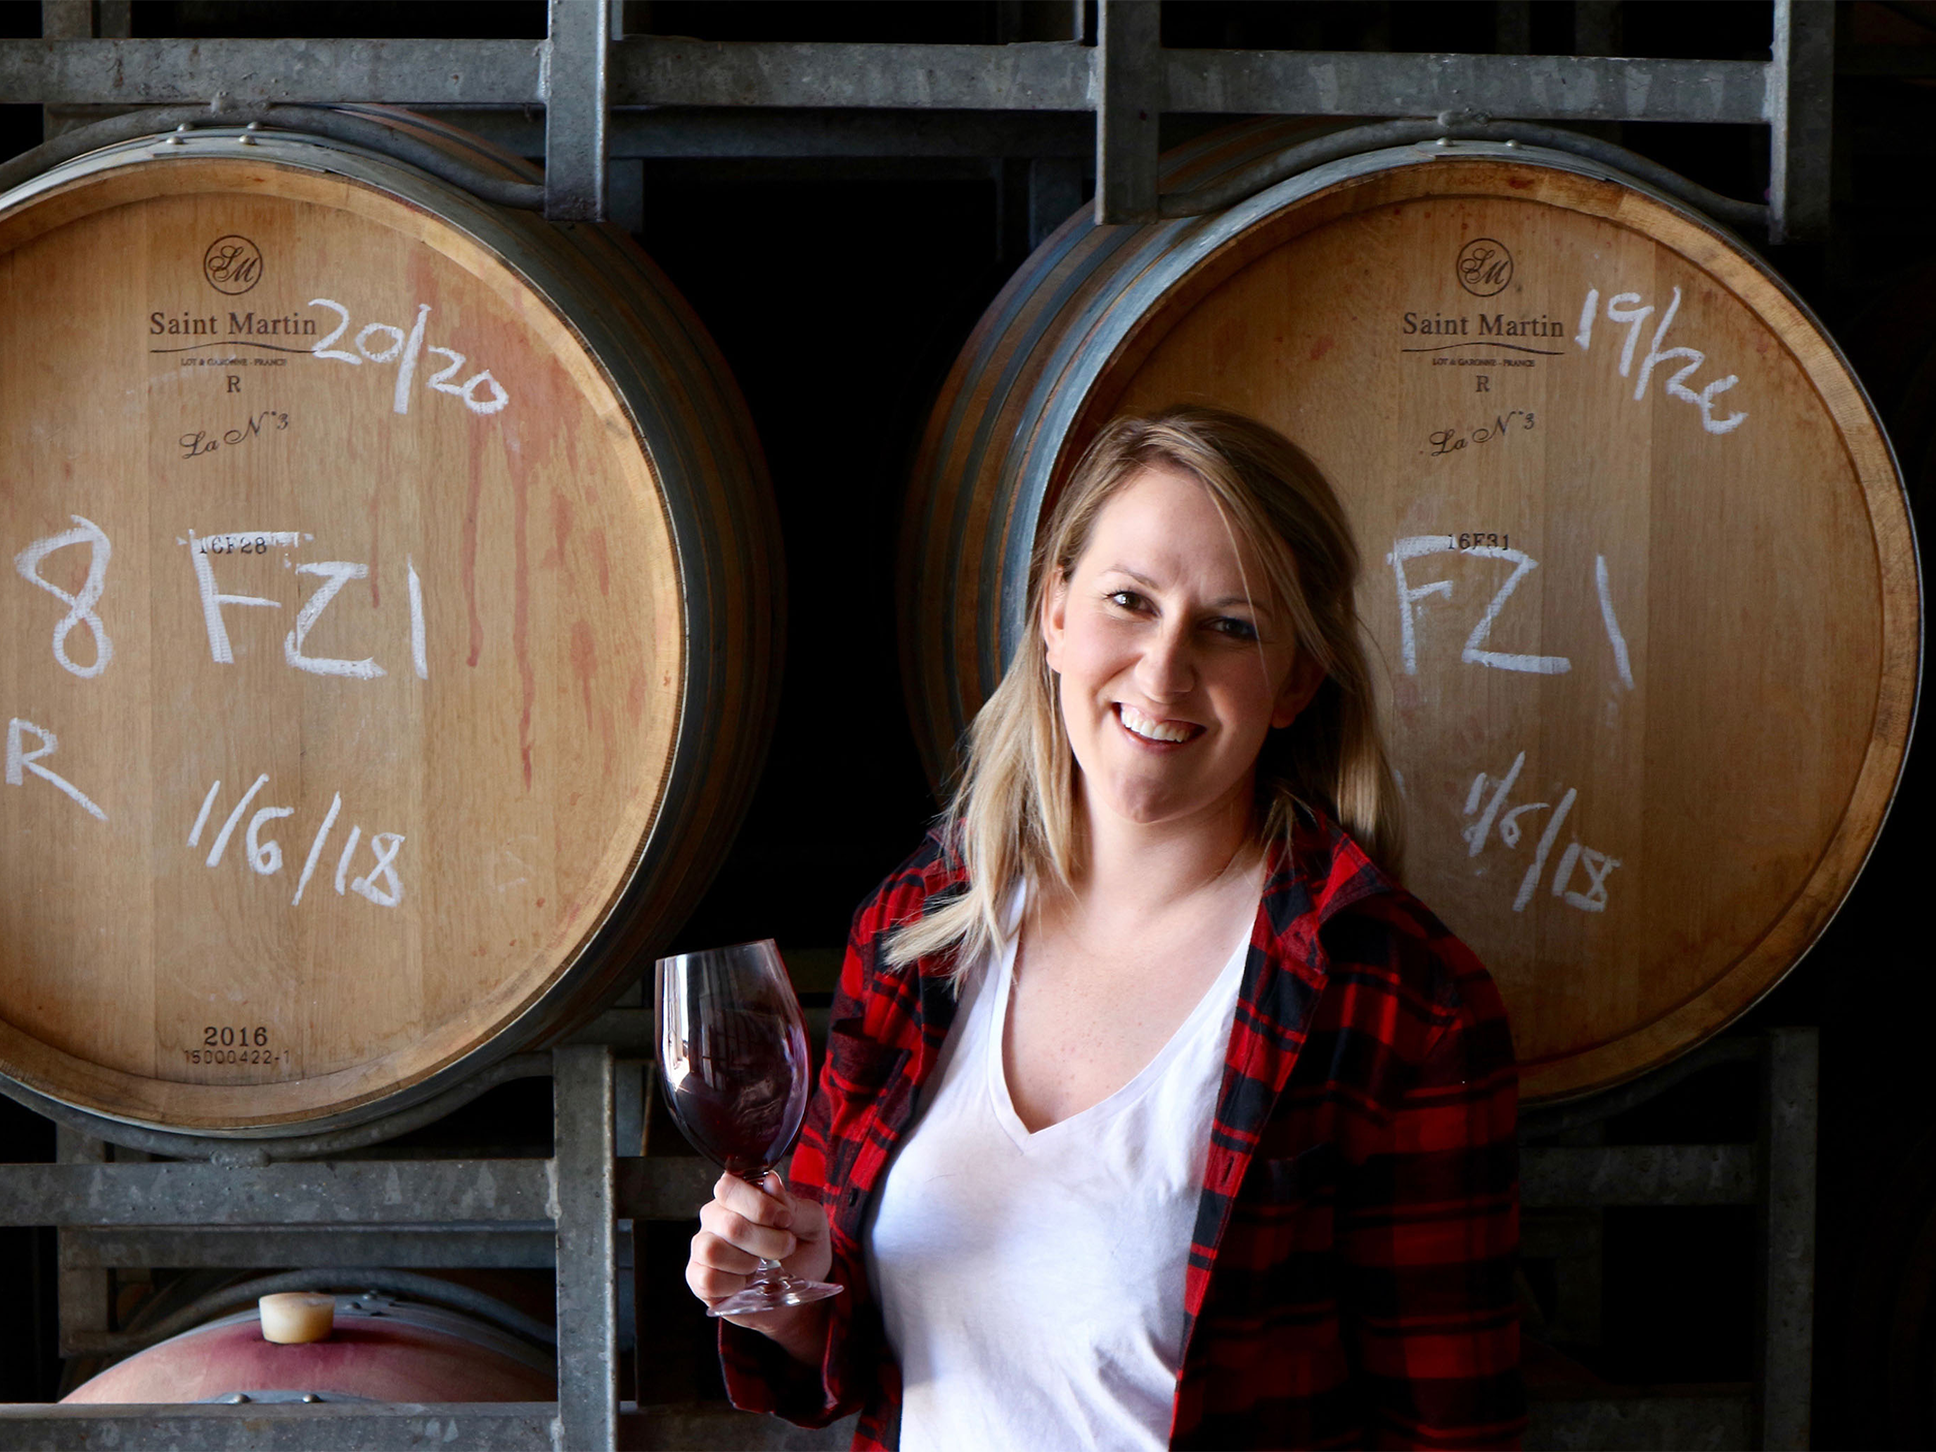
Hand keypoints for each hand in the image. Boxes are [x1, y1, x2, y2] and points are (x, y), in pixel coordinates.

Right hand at [687, 1170, 833, 1360]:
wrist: (799, 1288)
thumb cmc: (801, 1249)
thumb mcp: (811, 1223)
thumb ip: (794, 1204)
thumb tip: (770, 1183)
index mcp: (738, 1195)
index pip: (728, 1187)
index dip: (760, 1206)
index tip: (785, 1220)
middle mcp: (715, 1217)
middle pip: (729, 1225)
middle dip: (768, 1242)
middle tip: (785, 1248)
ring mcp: (702, 1248)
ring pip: (712, 1251)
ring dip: (747, 1263)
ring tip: (760, 1266)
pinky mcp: (698, 1278)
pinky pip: (707, 1280)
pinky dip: (734, 1285)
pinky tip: (745, 1283)